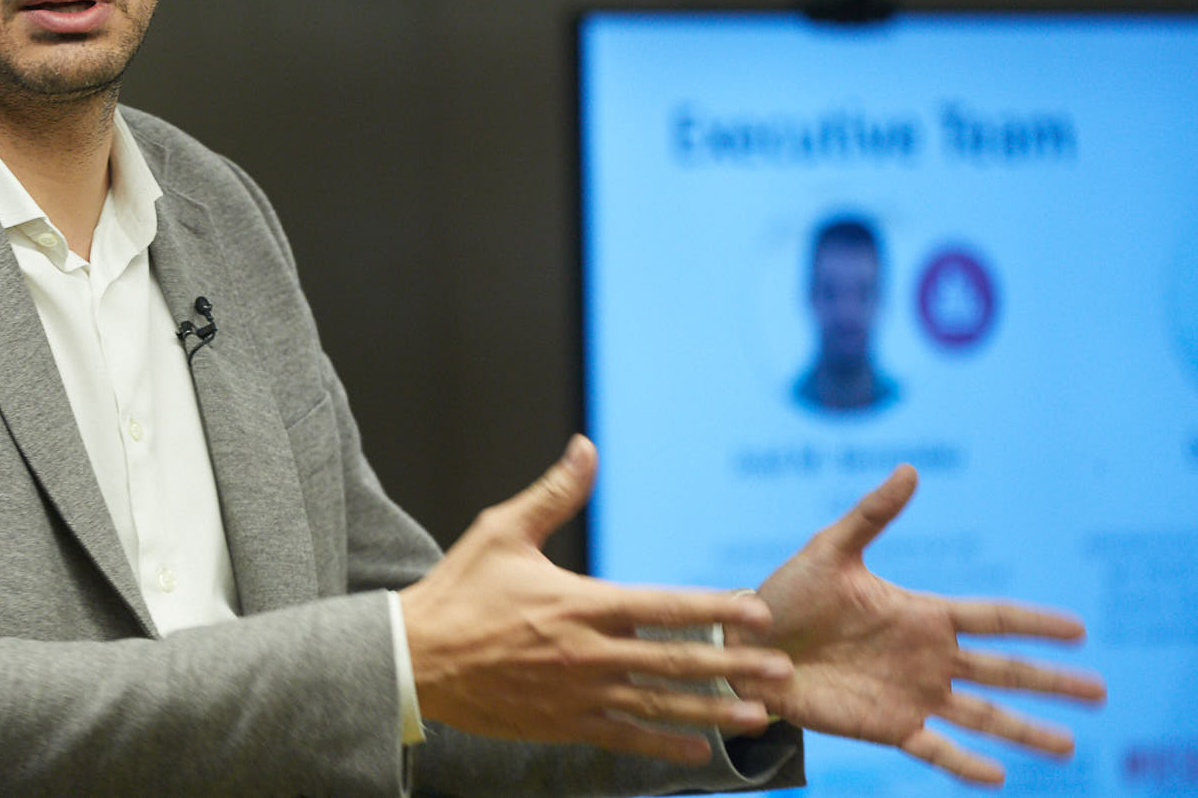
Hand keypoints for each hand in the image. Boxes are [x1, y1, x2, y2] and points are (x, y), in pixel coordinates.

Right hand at [400, 436, 795, 763]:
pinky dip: (664, 744)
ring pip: (659, 705)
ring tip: (759, 717)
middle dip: (734, 667)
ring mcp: (578, 694)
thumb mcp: (503, 530)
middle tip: (781, 672)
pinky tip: (700, 750)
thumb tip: (587, 447)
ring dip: (713, 712)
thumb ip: (554, 493)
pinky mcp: (562, 724)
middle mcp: (587, 653)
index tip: (759, 612)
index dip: (715, 609)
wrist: (415, 658)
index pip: (663, 606)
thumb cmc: (458, 590)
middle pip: (675, 660)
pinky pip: (624, 738)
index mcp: (579, 603)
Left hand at [733, 465, 1106, 784]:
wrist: (747, 642)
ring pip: (982, 716)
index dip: (1035, 624)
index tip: (1079, 629)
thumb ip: (873, 514)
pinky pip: (935, 748)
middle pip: (1003, 672)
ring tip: (1068, 745)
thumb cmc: (786, 594)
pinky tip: (998, 776)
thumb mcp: (830, 550)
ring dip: (1024, 730)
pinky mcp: (886, 725)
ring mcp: (911, 694)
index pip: (992, 619)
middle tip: (1099, 693)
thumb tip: (910, 469)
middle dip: (1051, 682)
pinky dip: (965, 764)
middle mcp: (926, 658)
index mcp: (920, 614)